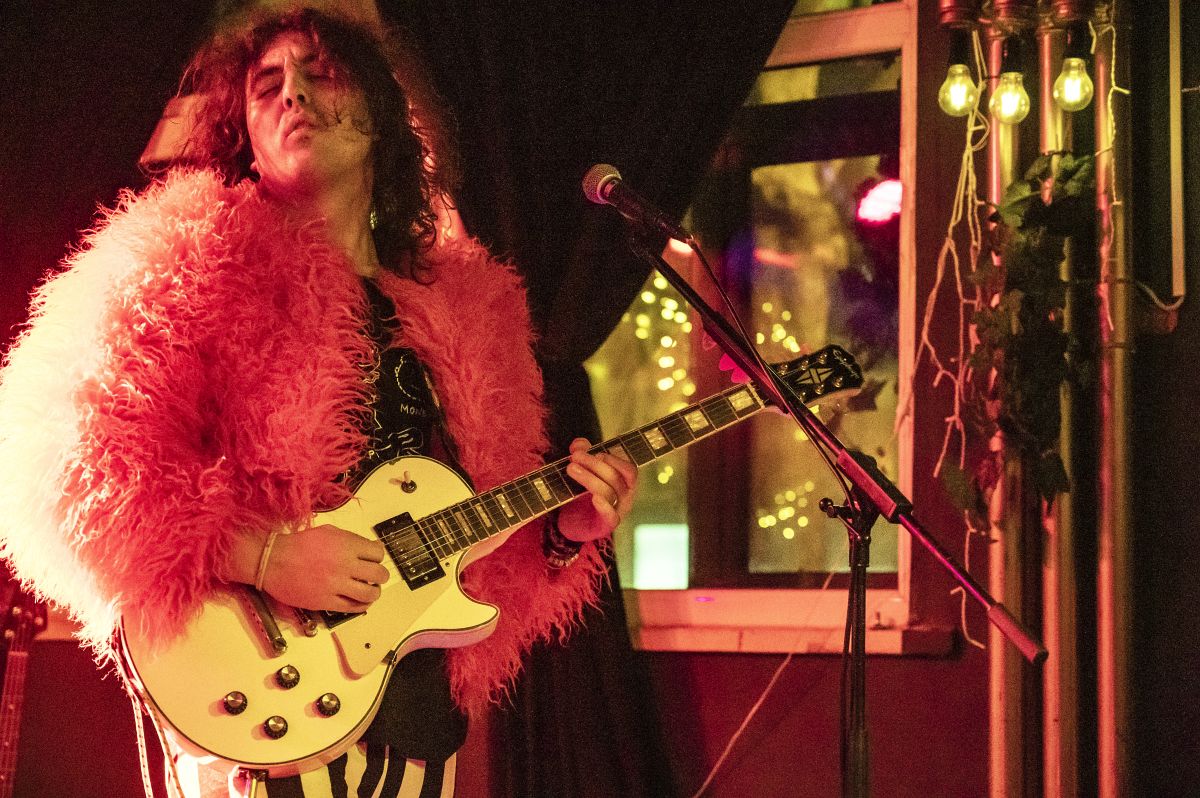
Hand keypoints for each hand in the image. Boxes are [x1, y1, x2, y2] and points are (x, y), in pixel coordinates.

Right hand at [261, 525, 389, 612]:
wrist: (273, 562)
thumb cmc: (298, 545)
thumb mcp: (328, 532)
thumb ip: (350, 540)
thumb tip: (368, 547)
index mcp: (346, 546)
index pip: (378, 553)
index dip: (378, 557)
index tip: (373, 560)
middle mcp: (345, 565)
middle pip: (379, 574)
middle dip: (381, 576)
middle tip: (375, 577)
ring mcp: (336, 585)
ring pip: (370, 594)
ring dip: (374, 592)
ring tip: (369, 590)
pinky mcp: (327, 602)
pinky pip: (353, 608)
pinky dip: (361, 605)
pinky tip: (358, 601)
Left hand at [556, 438, 637, 542]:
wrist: (575, 522)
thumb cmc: (585, 492)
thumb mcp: (583, 469)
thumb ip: (582, 453)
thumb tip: (579, 443)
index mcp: (624, 481)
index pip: (629, 469)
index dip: (613, 459)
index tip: (594, 452)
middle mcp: (625, 496)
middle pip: (616, 478)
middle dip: (595, 465)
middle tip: (575, 457)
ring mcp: (618, 511)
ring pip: (609, 493)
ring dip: (589, 478)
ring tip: (571, 468)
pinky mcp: (606, 525)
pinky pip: (612, 517)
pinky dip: (605, 507)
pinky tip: (594, 498)